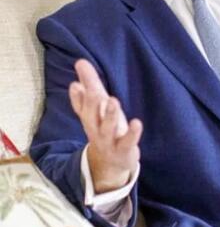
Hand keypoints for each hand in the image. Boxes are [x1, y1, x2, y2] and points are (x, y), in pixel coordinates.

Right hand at [69, 59, 142, 193]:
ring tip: (113, 100)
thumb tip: (80, 63)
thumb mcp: (98, 108)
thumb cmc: (104, 128)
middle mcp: (96, 129)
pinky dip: (132, 133)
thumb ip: (90, 85)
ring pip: (107, 129)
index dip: (77, 96)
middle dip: (92, 103)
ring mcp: (109, 141)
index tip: (75, 82)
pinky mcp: (124, 149)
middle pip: (91, 116)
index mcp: (90, 118)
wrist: (110, 164)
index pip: (81, 106)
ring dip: (109, 115)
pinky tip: (137, 123)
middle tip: (95, 91)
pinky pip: (127, 142)